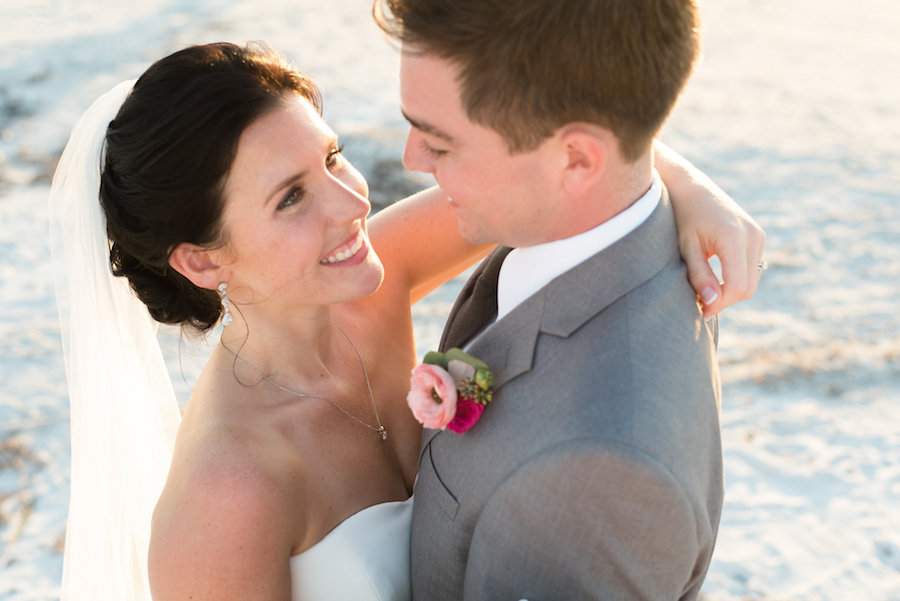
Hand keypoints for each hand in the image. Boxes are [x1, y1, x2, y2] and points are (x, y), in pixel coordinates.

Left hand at [655, 141, 765, 317]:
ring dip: (730, 291)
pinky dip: (735, 279)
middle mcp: (752, 236)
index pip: (736, 287)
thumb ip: (700, 276)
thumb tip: (711, 303)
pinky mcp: (757, 236)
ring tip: (704, 290)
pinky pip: (751, 268)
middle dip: (724, 300)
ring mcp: (758, 235)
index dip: (719, 304)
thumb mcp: (687, 248)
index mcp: (734, 238)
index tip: (699, 310)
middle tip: (699, 304)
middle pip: (747, 287)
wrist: (690, 187)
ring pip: (751, 280)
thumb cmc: (682, 217)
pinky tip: (714, 279)